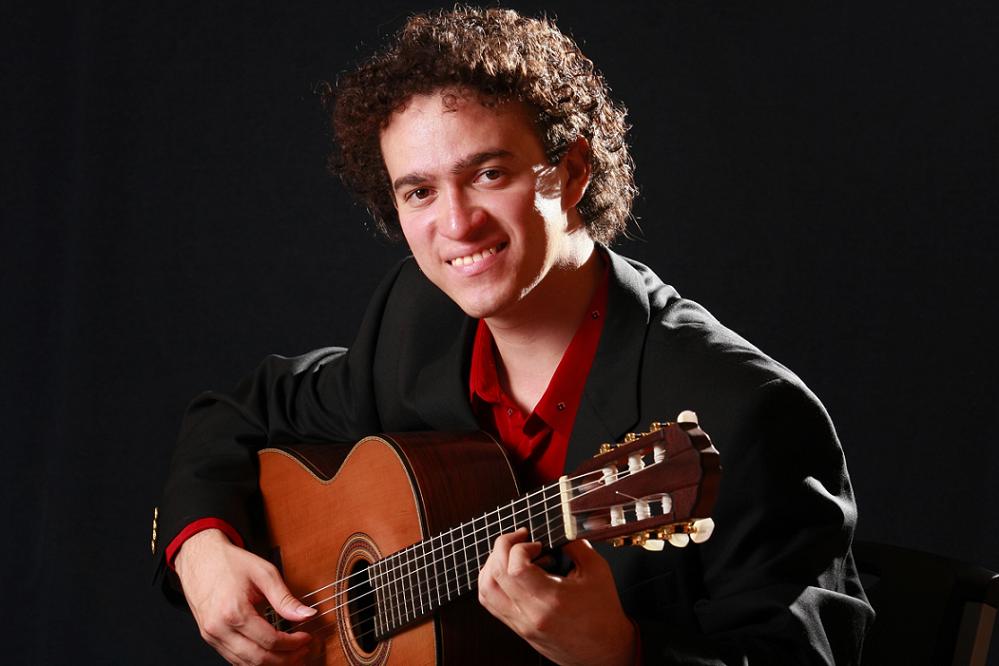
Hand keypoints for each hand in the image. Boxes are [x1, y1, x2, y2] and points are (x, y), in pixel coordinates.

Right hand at [174, 529, 314, 664]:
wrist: (200, 556)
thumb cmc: (229, 562)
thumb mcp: (264, 574)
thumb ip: (285, 599)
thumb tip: (307, 615)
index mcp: (234, 611)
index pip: (270, 641)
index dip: (293, 644)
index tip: (306, 638)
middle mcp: (219, 628)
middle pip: (258, 658)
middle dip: (285, 659)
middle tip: (302, 651)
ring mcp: (212, 635)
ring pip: (244, 664)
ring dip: (270, 664)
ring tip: (290, 655)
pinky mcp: (209, 637)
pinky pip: (233, 658)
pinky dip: (253, 661)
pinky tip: (269, 654)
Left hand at [477, 528, 636, 665]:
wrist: (604, 651)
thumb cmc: (603, 614)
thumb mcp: (598, 571)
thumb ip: (576, 546)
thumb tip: (557, 531)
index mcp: (550, 600)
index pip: (515, 568)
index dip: (520, 546)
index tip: (537, 543)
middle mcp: (530, 614)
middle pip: (495, 575)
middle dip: (502, 547)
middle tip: (520, 540)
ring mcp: (521, 623)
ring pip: (486, 590)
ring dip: (493, 565)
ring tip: (513, 555)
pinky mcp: (518, 627)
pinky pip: (491, 602)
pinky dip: (493, 581)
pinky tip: (510, 573)